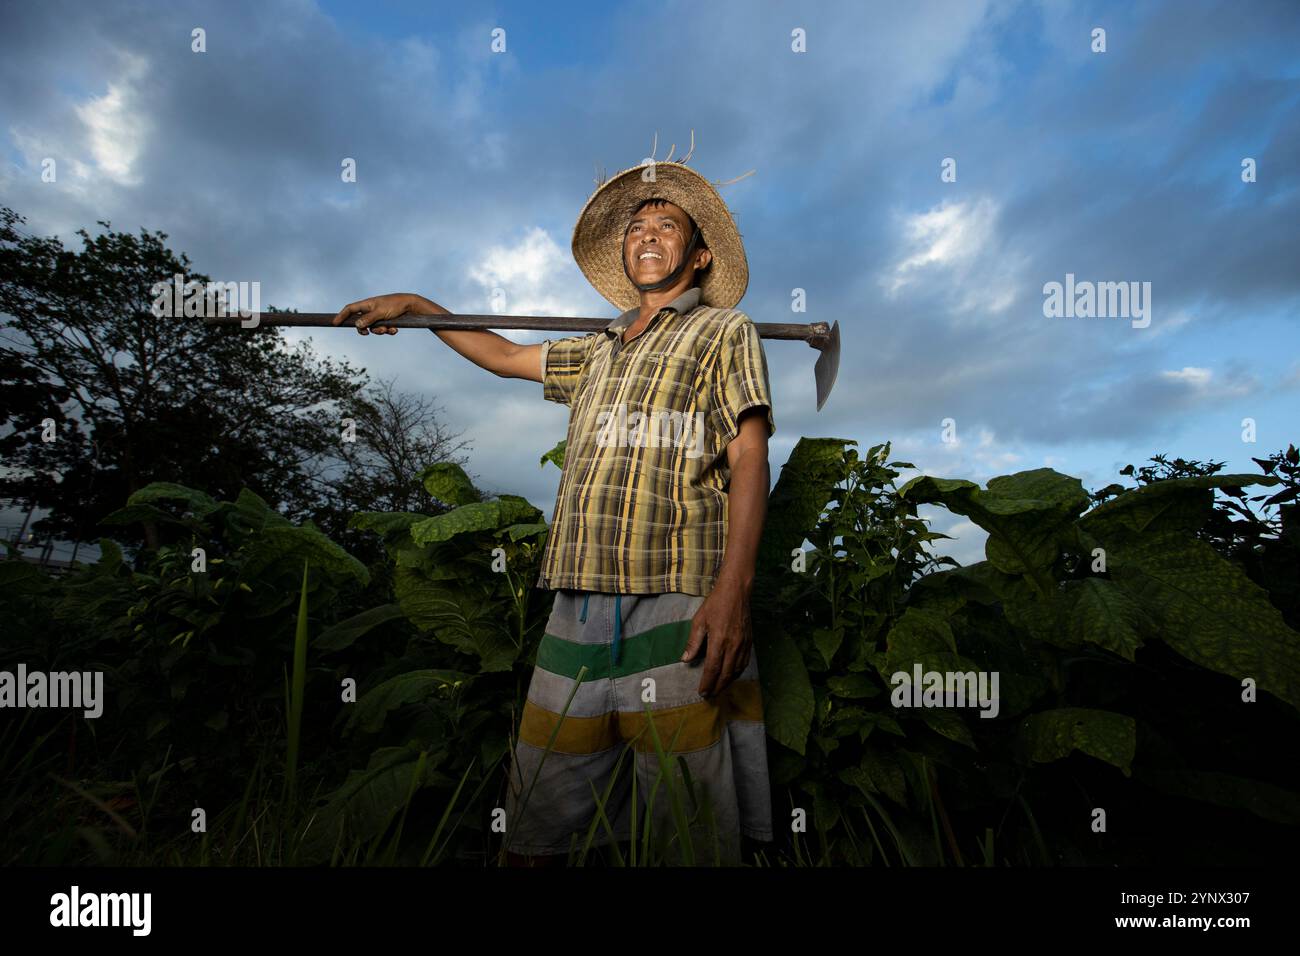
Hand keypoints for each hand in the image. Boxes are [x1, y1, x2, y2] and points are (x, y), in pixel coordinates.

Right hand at [331, 293, 444, 334]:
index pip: (350, 309)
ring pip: (373, 328)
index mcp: (367, 304)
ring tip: (388, 329)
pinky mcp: (387, 320)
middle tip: (367, 333)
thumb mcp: (380, 313)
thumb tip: (356, 325)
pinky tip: (395, 330)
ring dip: (380, 331)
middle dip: (365, 329)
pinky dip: (388, 331)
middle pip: (361, 322)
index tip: (335, 323)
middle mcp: (371, 309)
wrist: (412, 305)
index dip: (341, 315)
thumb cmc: (395, 305)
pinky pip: (383, 329)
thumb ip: (368, 319)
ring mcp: (379, 315)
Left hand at [680, 577, 752, 697]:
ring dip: (727, 682)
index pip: (712, 668)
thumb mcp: (699, 620)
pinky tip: (731, 675)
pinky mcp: (750, 642)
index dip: (707, 683)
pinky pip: (744, 663)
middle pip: (725, 674)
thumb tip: (685, 659)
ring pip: (736, 670)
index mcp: (719, 641)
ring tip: (719, 688)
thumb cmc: (715, 604)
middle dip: (717, 687)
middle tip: (709, 696)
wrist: (737, 592)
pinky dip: (737, 672)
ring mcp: (743, 644)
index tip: (702, 692)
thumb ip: (693, 642)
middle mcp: (733, 645)